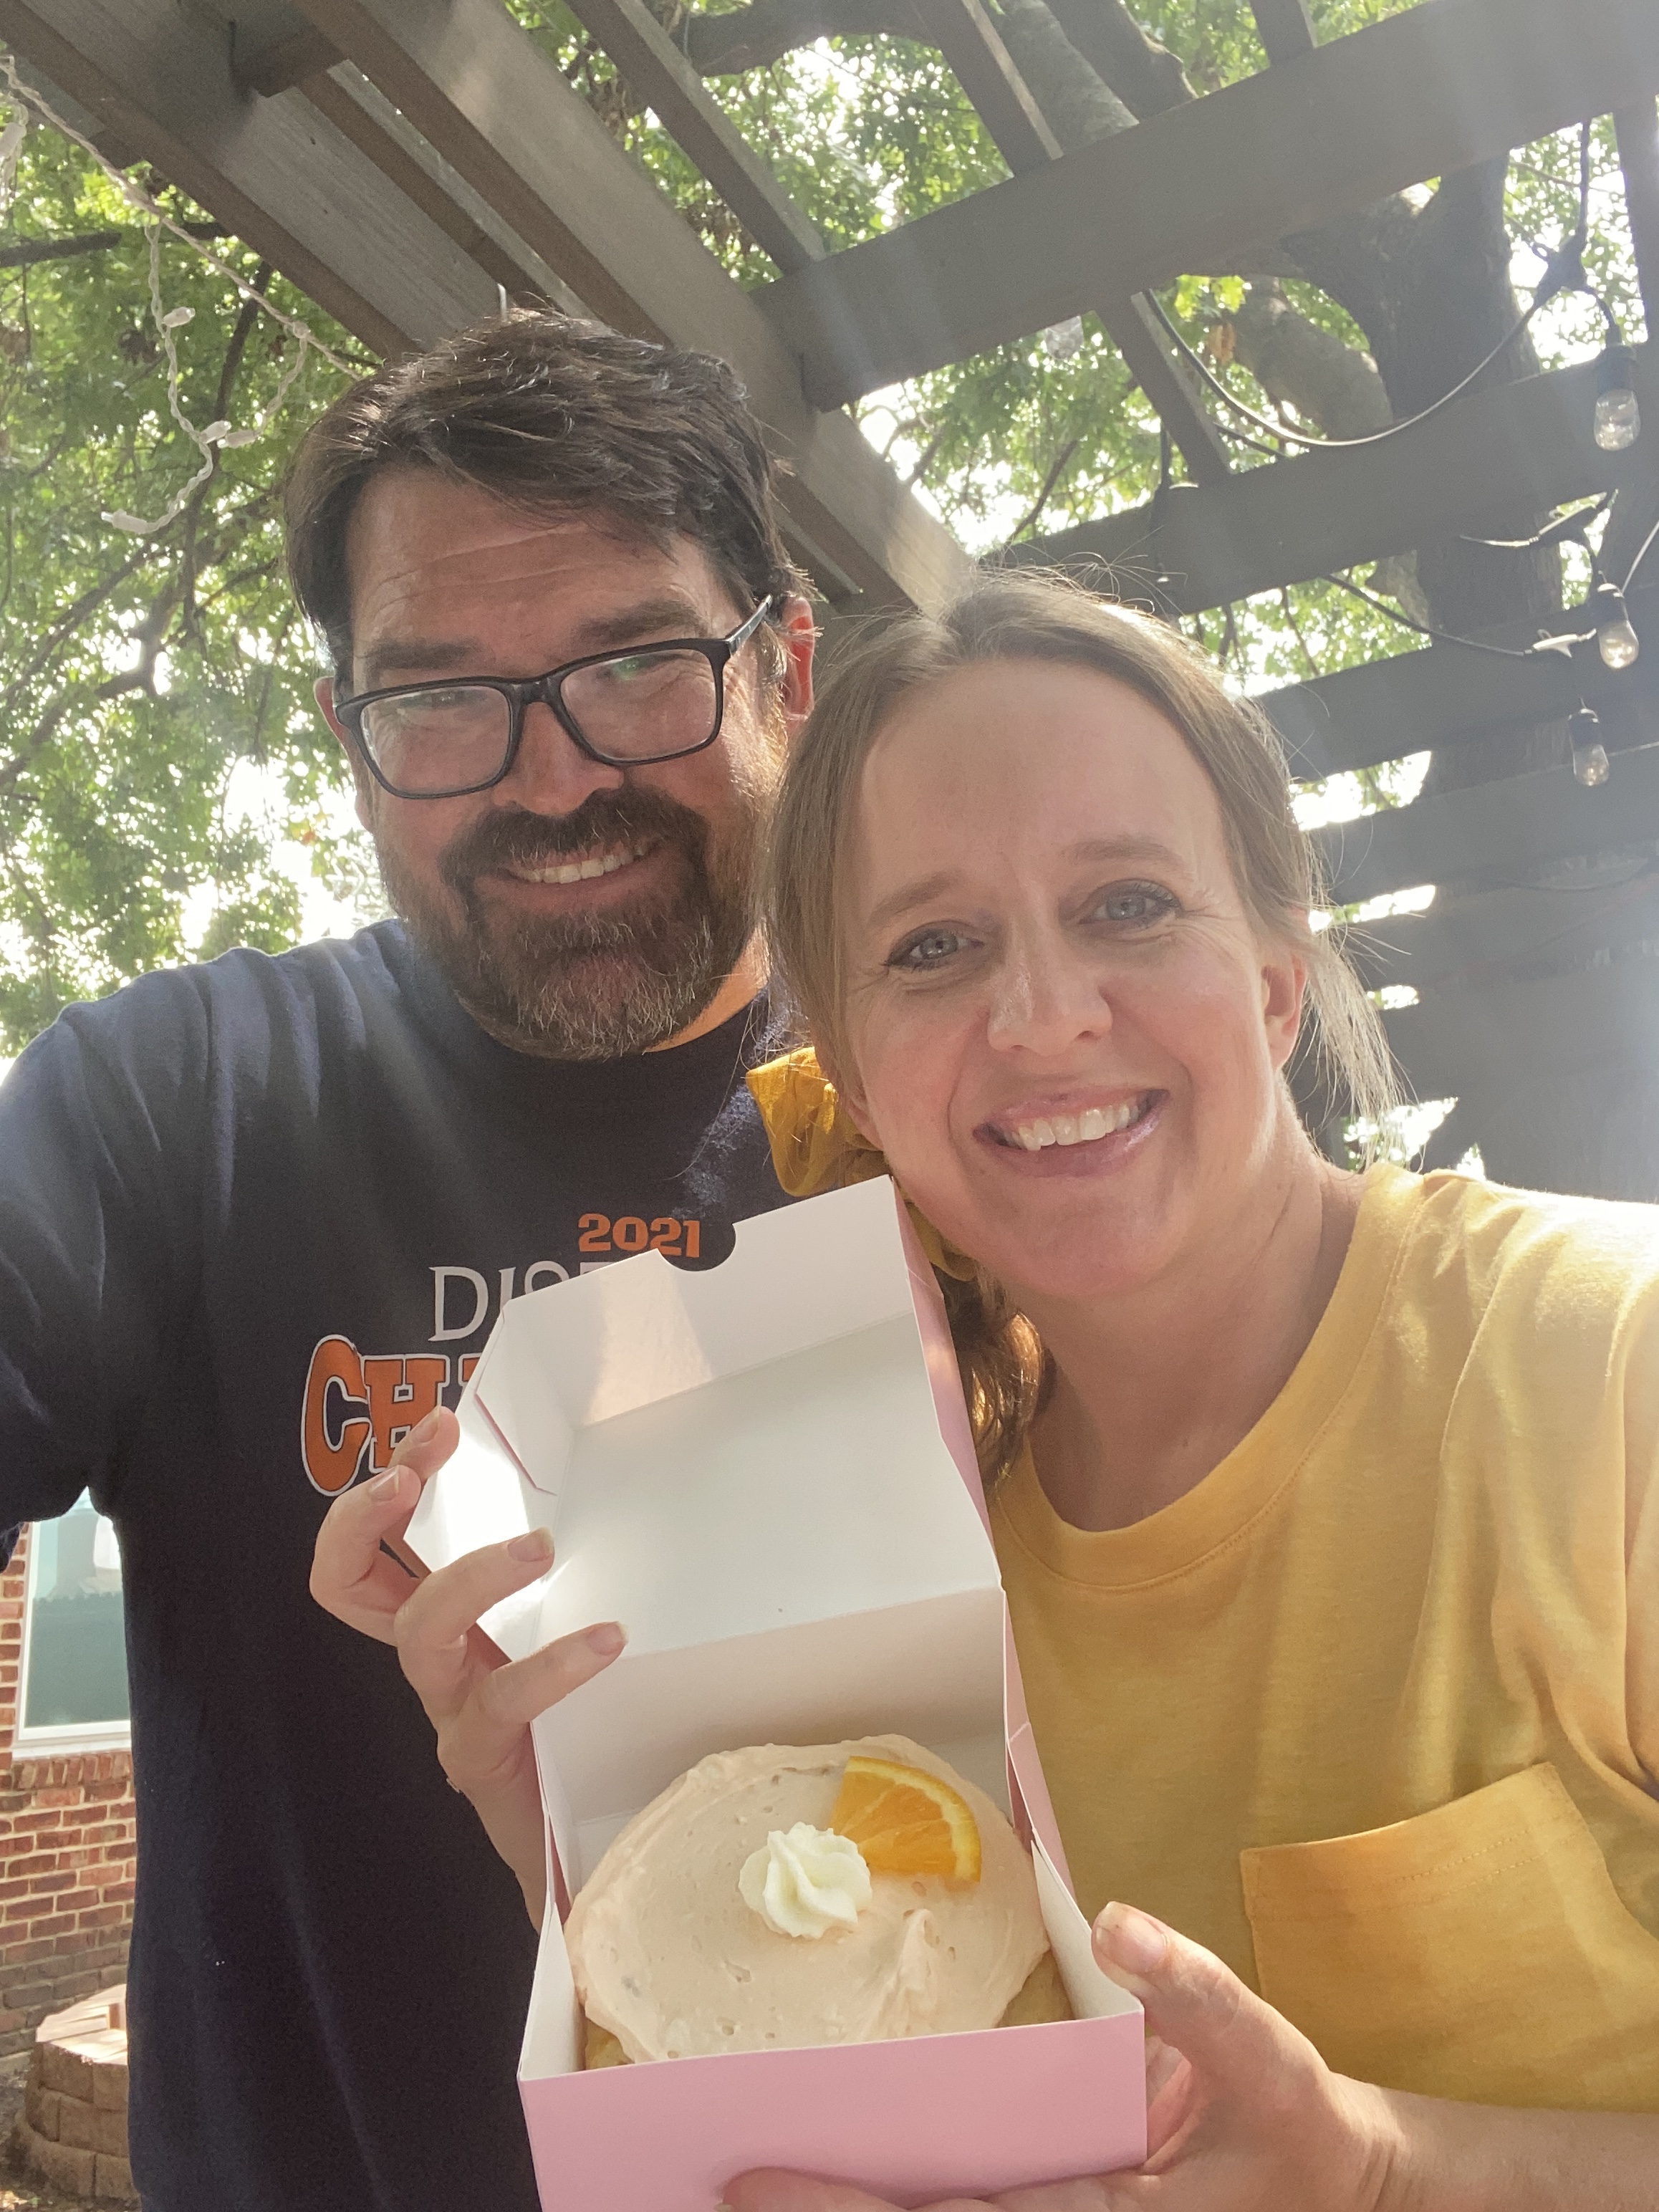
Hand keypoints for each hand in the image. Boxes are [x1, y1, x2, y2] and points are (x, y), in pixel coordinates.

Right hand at [310, 1407, 624, 1923]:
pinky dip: (553, 1664)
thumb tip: (661, 1485)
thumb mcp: (571, 1638)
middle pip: (350, 1582)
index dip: (384, 1486)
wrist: (588, 1854)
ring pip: (419, 1632)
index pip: (373, 1548)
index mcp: (446, 1624)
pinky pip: (502, 1703)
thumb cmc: (584, 1729)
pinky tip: (607, 1641)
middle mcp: (434, 1663)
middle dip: (369, 1510)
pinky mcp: (484, 1761)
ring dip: (469, 1575)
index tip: (438, 1429)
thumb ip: (583, 1582)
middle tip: (421, 1464)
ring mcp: (451, 1712)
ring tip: (536, 1548)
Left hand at [721, 1904, 1398, 2211]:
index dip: (846, 2208)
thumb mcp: (1262, 2053)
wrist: (1348, 2193)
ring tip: (758, 2184)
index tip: (755, 2180)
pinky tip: (855, 2179)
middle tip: (718, 2185)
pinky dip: (910, 2201)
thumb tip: (1118, 1920)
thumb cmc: (1298, 2127)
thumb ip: (1194, 1989)